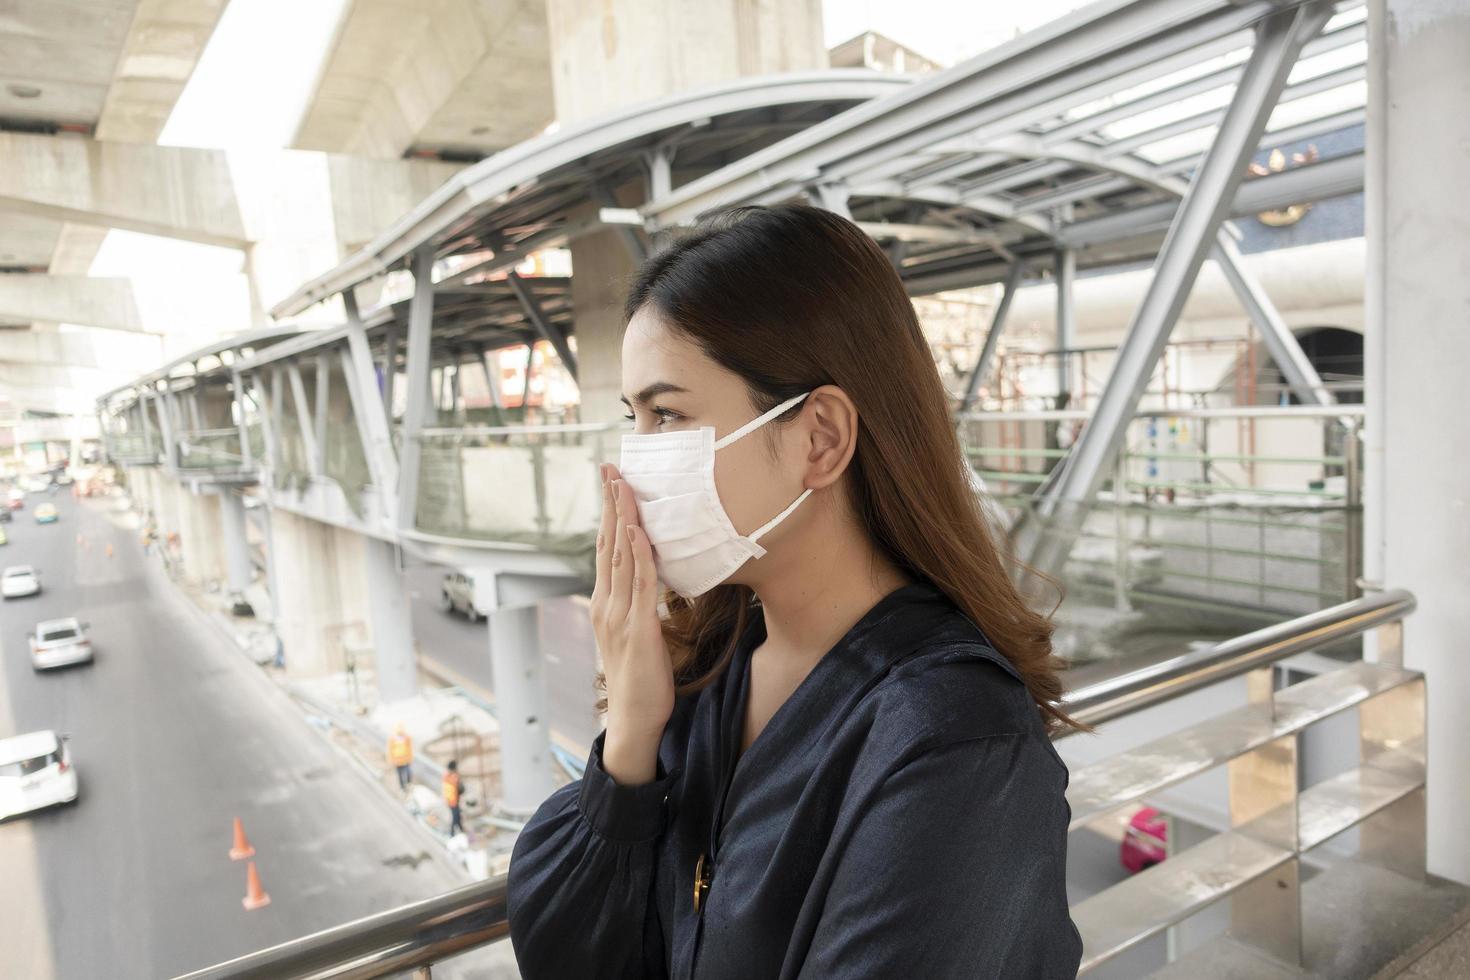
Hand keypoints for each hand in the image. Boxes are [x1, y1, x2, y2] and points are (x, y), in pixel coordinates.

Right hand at [591, 463, 674, 784]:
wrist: (633, 721)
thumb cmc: (641, 680)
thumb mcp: (636, 634)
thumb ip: (637, 605)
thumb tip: (649, 578)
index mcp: (605, 604)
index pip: (605, 549)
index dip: (608, 514)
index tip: (611, 483)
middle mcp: (606, 604)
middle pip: (607, 544)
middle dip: (610, 505)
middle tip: (610, 469)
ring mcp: (619, 615)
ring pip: (620, 557)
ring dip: (623, 519)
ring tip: (623, 487)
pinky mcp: (638, 629)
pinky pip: (639, 584)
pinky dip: (639, 555)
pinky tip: (640, 532)